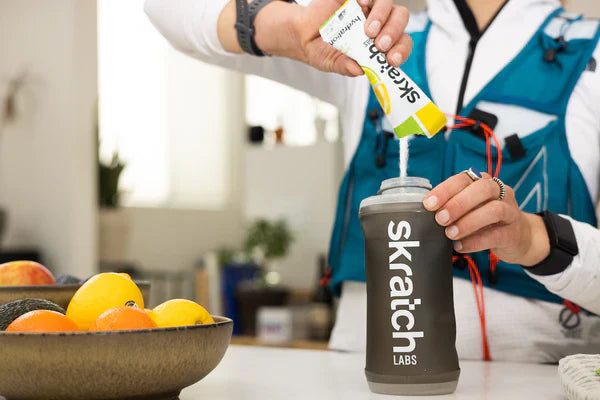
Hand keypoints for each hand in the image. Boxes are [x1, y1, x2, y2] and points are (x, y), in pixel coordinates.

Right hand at [249, 0, 411, 75]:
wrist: (301, 33)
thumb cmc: (323, 50)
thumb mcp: (332, 63)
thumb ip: (345, 66)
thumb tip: (359, 70)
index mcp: (380, 43)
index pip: (401, 43)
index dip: (401, 50)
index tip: (391, 60)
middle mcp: (379, 23)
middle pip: (399, 20)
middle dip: (394, 32)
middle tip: (380, 45)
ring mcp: (368, 7)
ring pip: (388, 4)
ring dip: (382, 16)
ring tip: (369, 31)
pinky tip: (361, 3)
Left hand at [422, 172, 550, 265]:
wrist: (521, 237)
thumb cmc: (487, 220)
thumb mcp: (471, 208)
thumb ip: (453, 206)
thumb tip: (426, 213)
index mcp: (484, 182)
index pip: (464, 179)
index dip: (445, 190)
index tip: (428, 204)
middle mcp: (500, 192)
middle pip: (482, 189)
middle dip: (458, 203)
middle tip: (440, 219)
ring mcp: (510, 211)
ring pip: (493, 210)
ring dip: (468, 222)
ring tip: (450, 234)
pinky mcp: (514, 233)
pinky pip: (496, 235)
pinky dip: (476, 241)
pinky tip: (460, 246)